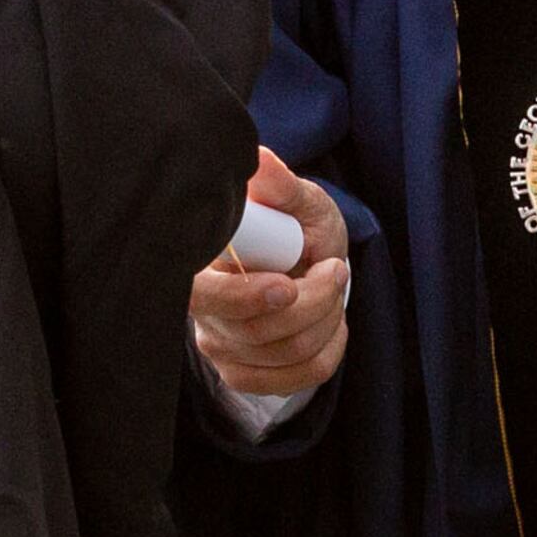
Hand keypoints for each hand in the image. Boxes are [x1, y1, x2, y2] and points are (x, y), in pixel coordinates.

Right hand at [191, 148, 349, 398]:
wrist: (310, 262)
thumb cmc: (298, 228)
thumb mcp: (297, 200)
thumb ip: (279, 185)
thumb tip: (259, 160)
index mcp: (200, 267)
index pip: (201, 296)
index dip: (245, 298)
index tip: (288, 284)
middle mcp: (204, 314)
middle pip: (257, 332)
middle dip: (314, 301)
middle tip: (335, 268)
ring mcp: (223, 349)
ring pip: (288, 352)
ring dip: (329, 318)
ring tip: (332, 286)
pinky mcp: (247, 374)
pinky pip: (303, 376)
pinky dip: (332, 346)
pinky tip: (330, 320)